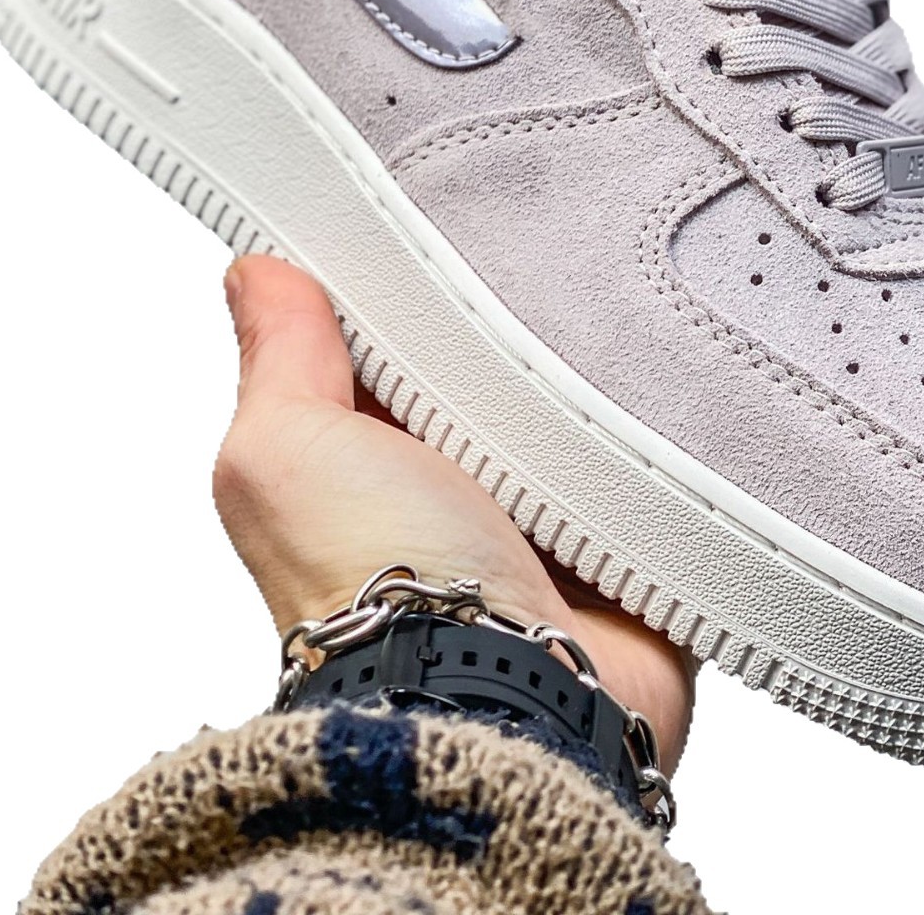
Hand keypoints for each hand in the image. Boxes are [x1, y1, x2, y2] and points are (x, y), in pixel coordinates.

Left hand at [213, 254, 694, 770]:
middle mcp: (453, 498)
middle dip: (521, 331)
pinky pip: (660, 473)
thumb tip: (254, 272)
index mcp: (369, 466)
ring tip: (618, 317)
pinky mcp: (627, 557)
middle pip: (499, 378)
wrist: (495, 697)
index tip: (444, 227)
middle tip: (548, 264)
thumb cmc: (372, 588)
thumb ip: (277, 357)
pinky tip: (669, 389)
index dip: (415, 292)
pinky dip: (663, 442)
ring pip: (583, 419)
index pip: (397, 348)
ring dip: (597, 385)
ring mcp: (544, 530)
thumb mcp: (286, 449)